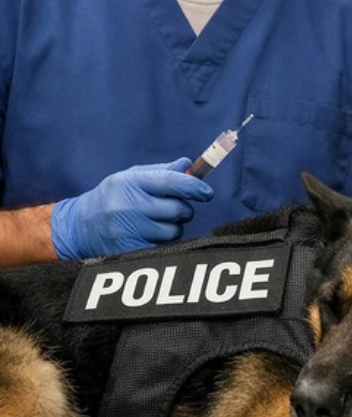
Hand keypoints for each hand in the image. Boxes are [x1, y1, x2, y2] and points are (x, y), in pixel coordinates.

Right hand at [51, 159, 213, 259]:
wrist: (79, 227)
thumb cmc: (112, 197)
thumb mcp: (131, 177)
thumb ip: (162, 171)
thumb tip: (189, 165)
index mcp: (130, 183)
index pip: (170, 182)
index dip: (194, 187)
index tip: (207, 193)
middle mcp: (128, 206)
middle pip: (177, 210)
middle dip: (184, 209)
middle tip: (176, 208)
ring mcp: (128, 231)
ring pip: (173, 231)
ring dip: (173, 228)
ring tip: (157, 222)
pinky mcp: (129, 251)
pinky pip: (163, 248)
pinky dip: (163, 242)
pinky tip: (150, 235)